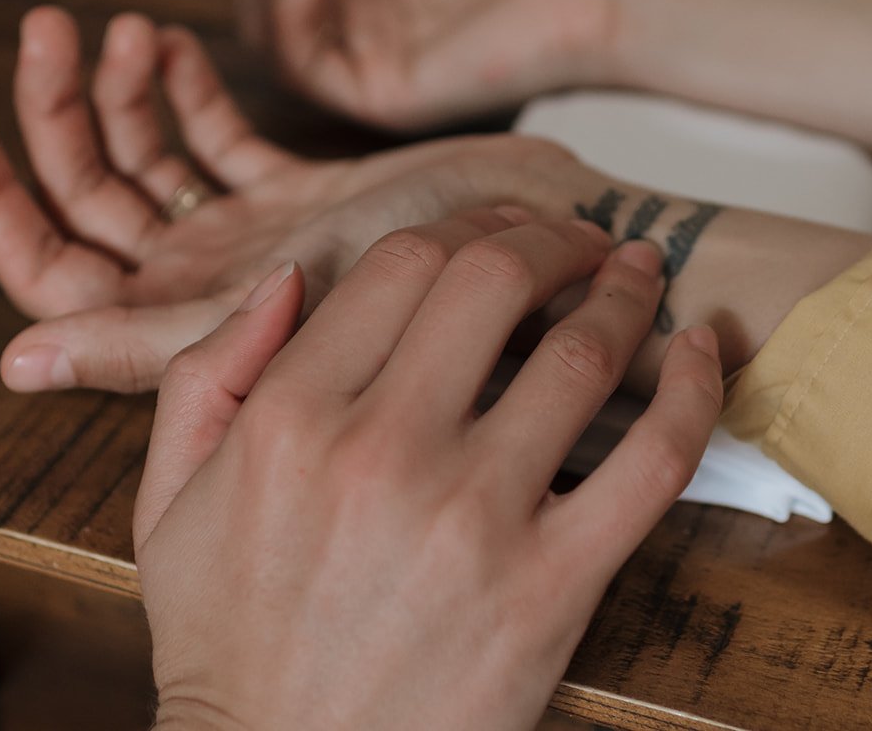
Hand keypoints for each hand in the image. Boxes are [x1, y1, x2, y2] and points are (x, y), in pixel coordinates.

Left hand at [0, 5, 582, 392]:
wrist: (582, 266)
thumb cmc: (465, 312)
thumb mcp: (299, 320)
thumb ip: (164, 350)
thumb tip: (14, 360)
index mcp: (197, 327)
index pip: (52, 272)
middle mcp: (214, 287)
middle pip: (90, 204)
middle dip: (55, 115)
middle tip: (47, 28)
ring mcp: (256, 239)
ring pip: (150, 163)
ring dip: (120, 91)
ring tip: (125, 26)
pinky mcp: (302, 195)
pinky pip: (217, 141)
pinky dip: (189, 91)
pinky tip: (177, 45)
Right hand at [135, 213, 723, 730]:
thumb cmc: (231, 644)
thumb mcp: (168, 503)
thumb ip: (207, 374)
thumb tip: (286, 278)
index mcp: (291, 418)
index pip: (402, 262)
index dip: (466, 226)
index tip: (500, 233)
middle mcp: (384, 450)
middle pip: (495, 279)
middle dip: (551, 239)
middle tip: (577, 241)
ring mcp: (475, 517)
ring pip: (581, 355)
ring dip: (624, 293)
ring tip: (637, 275)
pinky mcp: (552, 587)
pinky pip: (652, 462)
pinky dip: (693, 391)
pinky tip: (702, 351)